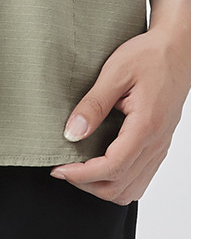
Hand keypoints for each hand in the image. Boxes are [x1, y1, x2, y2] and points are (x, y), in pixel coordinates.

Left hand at [51, 27, 189, 203]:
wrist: (179, 50)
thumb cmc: (150, 56)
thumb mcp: (115, 72)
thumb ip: (93, 104)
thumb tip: (72, 132)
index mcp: (145, 126)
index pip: (112, 168)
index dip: (81, 175)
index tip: (58, 169)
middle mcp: (156, 143)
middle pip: (119, 187)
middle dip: (87, 184)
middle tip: (63, 168)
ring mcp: (159, 147)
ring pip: (131, 189)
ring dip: (101, 186)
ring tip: (79, 170)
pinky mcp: (158, 145)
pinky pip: (140, 178)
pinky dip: (117, 181)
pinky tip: (98, 165)